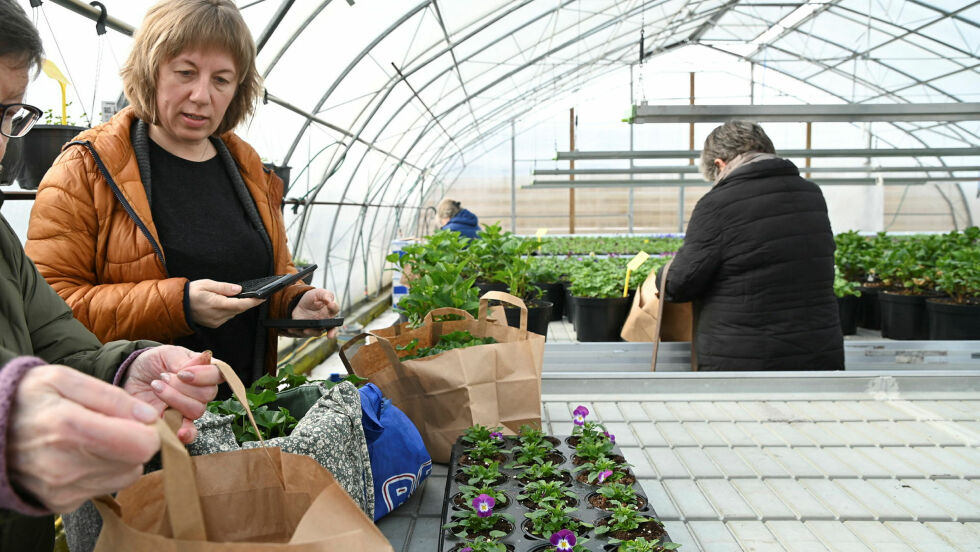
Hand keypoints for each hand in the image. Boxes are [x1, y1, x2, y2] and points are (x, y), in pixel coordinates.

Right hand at [7, 365, 160, 512]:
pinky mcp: (61, 503)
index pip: (140, 445)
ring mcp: (62, 489)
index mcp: (68, 427)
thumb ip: (111, 396)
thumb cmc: (29, 399)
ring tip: (94, 439)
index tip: (136, 418)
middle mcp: (65, 465)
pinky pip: (105, 488)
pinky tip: (80, 455)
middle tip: (112, 426)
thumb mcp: (63, 379)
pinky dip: (102, 471)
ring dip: (120, 457)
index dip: (148, 430)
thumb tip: (149, 416)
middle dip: (134, 441)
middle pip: (136, 462)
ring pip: (125, 476)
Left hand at [123, 346, 222, 443]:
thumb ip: (183, 358)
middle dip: (182, 386)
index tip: (182, 373)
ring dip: (175, 399)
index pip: (218, 374)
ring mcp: (189, 408)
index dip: (203, 375)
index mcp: (203, 371)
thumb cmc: (152, 362)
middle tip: (162, 377)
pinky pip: (190, 432)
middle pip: (208, 394)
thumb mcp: (165, 353)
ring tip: (156, 388)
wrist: (131, 377)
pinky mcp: (176, 422)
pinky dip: (188, 433)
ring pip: (197, 410)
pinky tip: (180, 433)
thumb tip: (205, 358)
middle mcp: (201, 391)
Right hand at [188, 279, 263, 327]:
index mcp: (215, 304)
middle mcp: (217, 315)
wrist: (177, 305)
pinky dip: (230, 309)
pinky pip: (228, 316)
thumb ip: (224, 287)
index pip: (239, 305)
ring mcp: (216, 321)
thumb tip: (238, 289)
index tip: (262, 298)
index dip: (252, 302)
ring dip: (238, 306)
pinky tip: (227, 303)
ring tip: (238, 296)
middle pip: (239, 310)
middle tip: (256, 295)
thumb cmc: (191, 293)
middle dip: (248, 302)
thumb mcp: (207, 284)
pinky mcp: (215, 324)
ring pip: (234, 313)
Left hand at [290, 288, 340, 337]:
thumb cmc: (313, 298)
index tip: (330, 304)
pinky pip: (302, 333)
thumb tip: (329, 300)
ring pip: (317, 332)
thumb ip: (325, 294)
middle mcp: (325, 320)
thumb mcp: (318, 293)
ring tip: (306, 330)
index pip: (335, 309)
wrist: (301, 303)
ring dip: (312, 332)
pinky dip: (297, 331)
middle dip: (332, 332)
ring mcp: (316, 326)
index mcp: (330, 310)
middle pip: (332, 328)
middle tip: (330, 335)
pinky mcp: (306, 329)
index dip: (334, 307)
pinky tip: (292, 329)